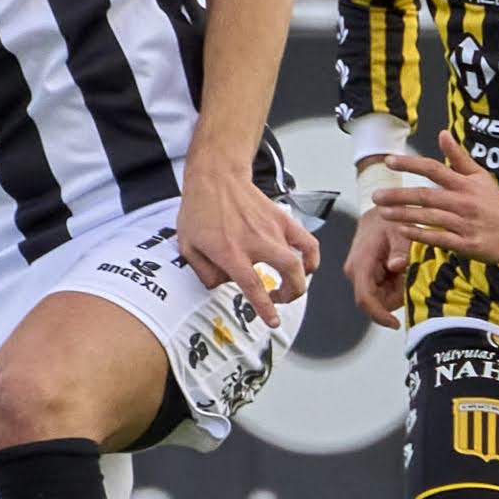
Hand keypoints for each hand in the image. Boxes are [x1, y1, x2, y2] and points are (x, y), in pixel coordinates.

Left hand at [177, 164, 319, 327]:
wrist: (216, 178)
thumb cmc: (200, 209)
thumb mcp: (187, 246)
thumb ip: (204, 272)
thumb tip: (221, 286)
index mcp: (231, 252)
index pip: (253, 286)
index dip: (265, 308)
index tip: (272, 321)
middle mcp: (256, 242)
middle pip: (289, 273)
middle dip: (291, 294)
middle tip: (280, 299)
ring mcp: (272, 230)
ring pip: (302, 260)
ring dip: (302, 279)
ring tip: (293, 285)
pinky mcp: (283, 220)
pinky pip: (307, 241)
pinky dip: (312, 257)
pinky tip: (306, 264)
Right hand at [345, 209, 409, 326]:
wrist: (380, 213)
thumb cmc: (388, 220)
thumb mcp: (400, 231)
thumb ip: (400, 249)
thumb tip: (397, 265)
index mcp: (361, 263)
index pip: (365, 298)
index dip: (379, 315)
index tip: (395, 324)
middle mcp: (355, 272)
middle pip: (375, 302)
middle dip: (395, 296)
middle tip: (409, 277)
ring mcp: (359, 274)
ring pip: (379, 297)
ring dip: (395, 289)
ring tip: (404, 268)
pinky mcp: (364, 275)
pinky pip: (380, 290)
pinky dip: (393, 284)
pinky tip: (399, 269)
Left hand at [366, 132, 498, 262]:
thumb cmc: (494, 203)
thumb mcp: (480, 176)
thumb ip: (458, 156)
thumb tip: (442, 133)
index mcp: (465, 183)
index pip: (433, 169)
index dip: (410, 164)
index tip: (389, 161)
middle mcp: (463, 202)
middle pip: (425, 196)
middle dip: (398, 195)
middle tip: (376, 195)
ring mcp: (464, 224)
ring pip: (428, 217)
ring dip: (403, 215)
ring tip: (383, 213)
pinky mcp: (465, 244)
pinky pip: (438, 238)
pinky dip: (420, 234)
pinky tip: (402, 230)